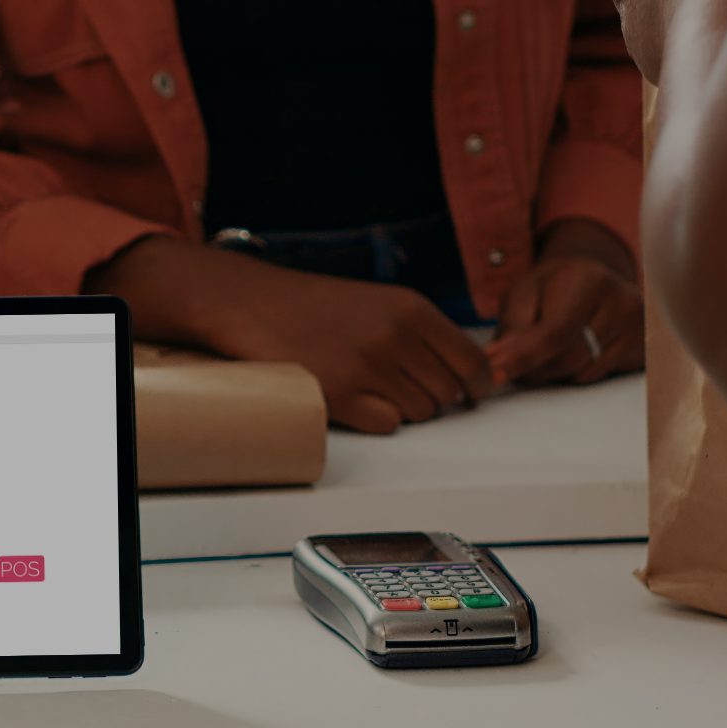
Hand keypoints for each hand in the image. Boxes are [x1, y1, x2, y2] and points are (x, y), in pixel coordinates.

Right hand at [88, 237, 494, 433]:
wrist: (251, 302)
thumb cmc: (311, 305)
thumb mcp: (378, 301)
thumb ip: (420, 331)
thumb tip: (462, 373)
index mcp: (412, 308)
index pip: (472, 361)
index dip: (476, 385)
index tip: (469, 395)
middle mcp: (397, 336)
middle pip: (447, 393)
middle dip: (431, 397)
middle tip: (399, 387)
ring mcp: (369, 366)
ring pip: (420, 412)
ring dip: (401, 408)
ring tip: (368, 387)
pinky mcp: (340, 394)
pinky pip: (388, 425)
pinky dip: (376, 420)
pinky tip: (353, 400)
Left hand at [486, 220, 643, 386]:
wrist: (596, 280)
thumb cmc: (553, 288)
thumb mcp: (524, 294)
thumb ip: (511, 326)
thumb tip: (496, 362)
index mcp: (587, 279)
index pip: (555, 331)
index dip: (524, 356)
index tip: (496, 374)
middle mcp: (621, 300)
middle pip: (569, 358)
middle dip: (534, 367)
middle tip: (514, 361)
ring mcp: (637, 326)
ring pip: (582, 372)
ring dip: (554, 371)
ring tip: (548, 348)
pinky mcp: (644, 347)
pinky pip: (598, 376)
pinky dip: (575, 372)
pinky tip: (574, 351)